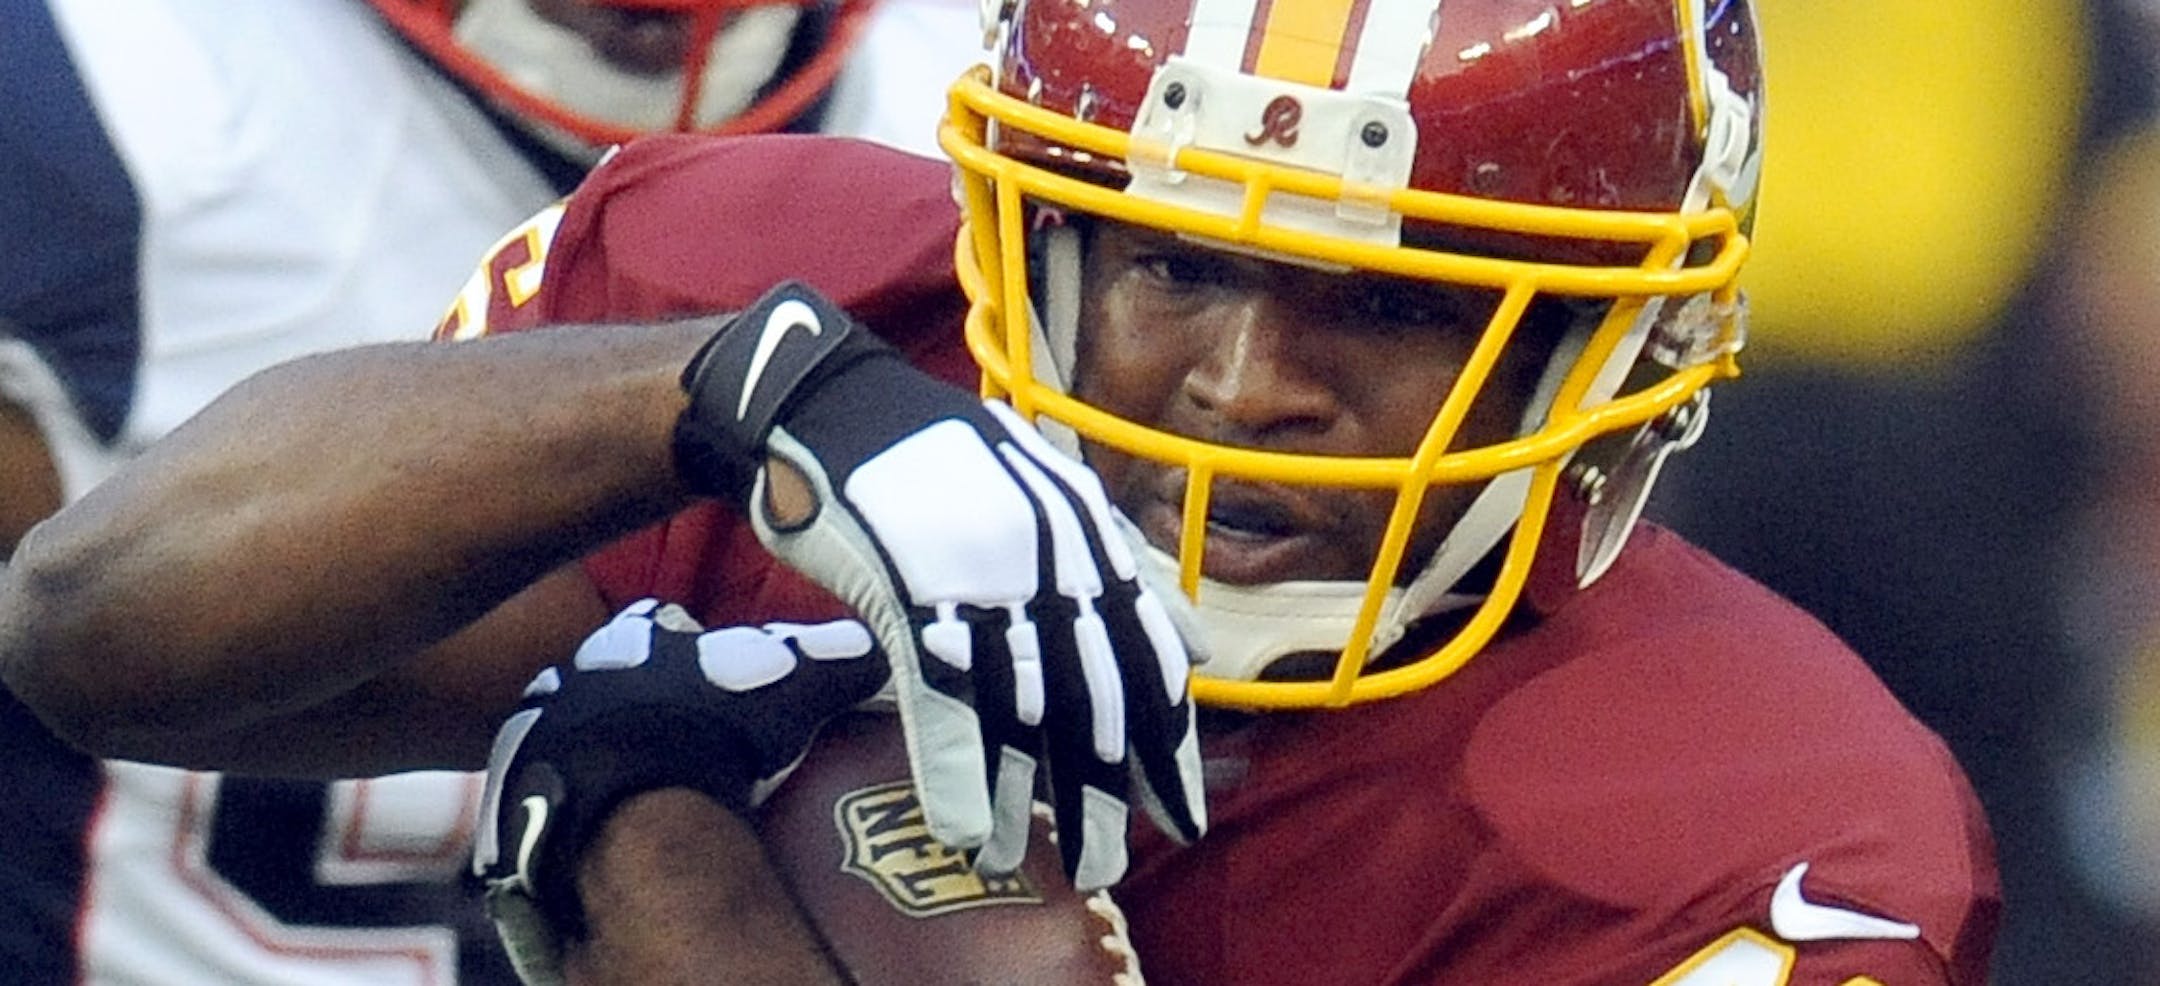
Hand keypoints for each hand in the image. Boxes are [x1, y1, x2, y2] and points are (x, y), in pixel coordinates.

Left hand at [470, 599, 885, 984]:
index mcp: (643, 637)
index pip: (660, 622)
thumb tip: (874, 650)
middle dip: (635, 690)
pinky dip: (568, 784)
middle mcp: (583, 668)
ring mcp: (543, 721)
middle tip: (672, 726)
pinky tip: (597, 805)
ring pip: (569, 717)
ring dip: (597, 736)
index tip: (705, 667)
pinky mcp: (519, 777)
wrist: (627, 800)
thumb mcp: (794, 685)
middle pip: (610, 668)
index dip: (682, 643)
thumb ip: (835, 660)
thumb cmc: (711, 732)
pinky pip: (544, 772)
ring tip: (634, 770)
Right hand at [670, 280, 1205, 890]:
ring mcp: (980, 572)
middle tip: (1114, 864)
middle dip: (1111, 791)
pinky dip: (961, 773)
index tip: (1182, 814)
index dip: (1167, 746)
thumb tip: (1199, 647)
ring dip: (1039, 798)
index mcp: (1087, 532)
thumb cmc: (937, 464)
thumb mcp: (1049, 495)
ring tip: (1046, 862)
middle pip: (1095, 697)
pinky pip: (945, 700)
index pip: (1150, 657)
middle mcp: (1048, 553)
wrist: (828, 406)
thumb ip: (1125, 572)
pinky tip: (970, 828)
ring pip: (1025, 709)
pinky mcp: (907, 587)